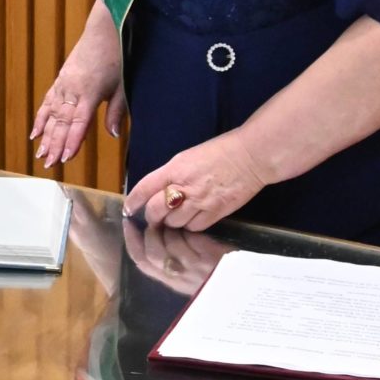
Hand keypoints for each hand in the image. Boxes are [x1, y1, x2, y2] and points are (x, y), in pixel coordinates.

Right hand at [31, 20, 126, 168]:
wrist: (105, 30)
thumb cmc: (117, 57)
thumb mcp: (123, 86)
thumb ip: (117, 111)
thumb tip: (113, 134)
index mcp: (90, 93)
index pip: (78, 123)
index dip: (72, 141)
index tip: (66, 158)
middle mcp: (73, 89)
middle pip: (61, 122)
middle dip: (54, 144)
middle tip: (48, 164)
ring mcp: (64, 84)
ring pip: (52, 114)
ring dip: (45, 135)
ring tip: (39, 154)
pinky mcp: (60, 79)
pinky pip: (47, 101)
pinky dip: (41, 118)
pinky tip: (35, 132)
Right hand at [121, 216, 229, 296]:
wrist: (245, 285)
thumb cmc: (216, 278)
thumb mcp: (189, 276)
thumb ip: (171, 262)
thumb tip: (156, 237)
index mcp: (171, 282)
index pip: (142, 263)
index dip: (132, 242)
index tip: (128, 223)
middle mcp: (178, 276)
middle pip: (151, 254)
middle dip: (149, 233)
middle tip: (153, 218)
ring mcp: (193, 267)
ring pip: (169, 243)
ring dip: (169, 227)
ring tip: (173, 218)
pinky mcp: (209, 257)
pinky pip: (190, 238)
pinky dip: (186, 228)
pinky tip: (190, 223)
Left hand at [123, 130, 264, 232]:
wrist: (251, 156)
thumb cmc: (220, 151)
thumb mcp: (188, 157)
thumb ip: (171, 174)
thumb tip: (158, 190)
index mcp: (175, 168)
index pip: (145, 187)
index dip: (133, 201)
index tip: (128, 209)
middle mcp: (185, 186)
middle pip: (156, 210)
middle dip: (150, 217)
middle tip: (153, 218)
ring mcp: (201, 201)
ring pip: (174, 223)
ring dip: (170, 222)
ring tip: (174, 217)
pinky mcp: (216, 212)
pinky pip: (194, 227)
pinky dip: (189, 226)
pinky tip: (191, 219)